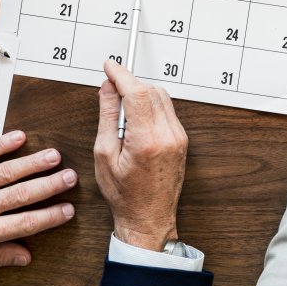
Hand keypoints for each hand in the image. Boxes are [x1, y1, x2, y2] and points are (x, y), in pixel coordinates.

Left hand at [0, 130, 76, 273]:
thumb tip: (22, 256)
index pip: (26, 223)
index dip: (50, 216)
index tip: (66, 210)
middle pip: (23, 193)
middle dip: (50, 185)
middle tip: (70, 177)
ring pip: (7, 172)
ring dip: (33, 163)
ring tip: (54, 157)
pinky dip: (0, 145)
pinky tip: (18, 138)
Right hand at [93, 60, 188, 250]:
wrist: (149, 219)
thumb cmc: (124, 194)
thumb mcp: (104, 154)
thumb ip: (107, 116)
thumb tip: (107, 88)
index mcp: (147, 140)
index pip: (136, 92)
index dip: (121, 74)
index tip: (109, 66)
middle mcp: (168, 135)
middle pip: (150, 90)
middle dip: (130, 85)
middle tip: (111, 92)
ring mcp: (178, 137)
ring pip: (161, 97)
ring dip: (141, 94)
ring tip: (122, 114)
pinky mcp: (182, 140)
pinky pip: (167, 110)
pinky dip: (151, 106)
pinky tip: (136, 121)